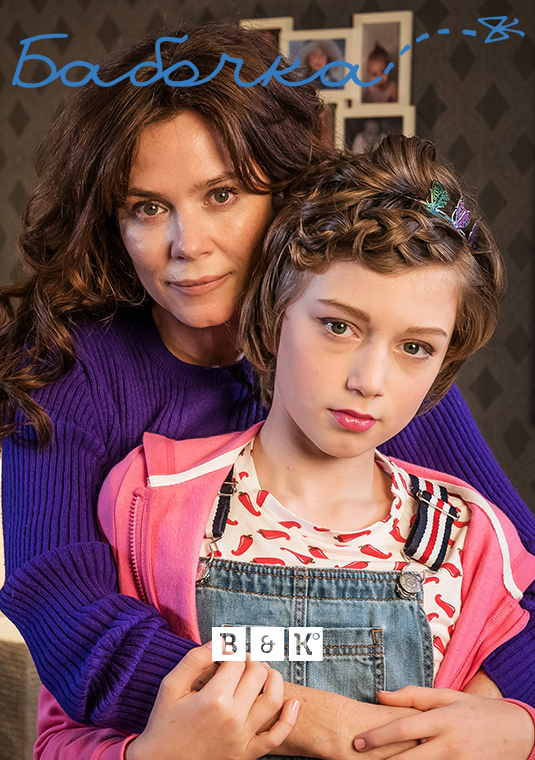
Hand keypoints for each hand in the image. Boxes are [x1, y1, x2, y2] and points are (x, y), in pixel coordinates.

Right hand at [126, 643, 298, 759]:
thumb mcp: (171, 684)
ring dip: (272, 678)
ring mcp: (242, 738)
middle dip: (250, 660)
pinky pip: (276, 736)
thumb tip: (221, 641)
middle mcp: (233, 718)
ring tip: (262, 671)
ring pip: (273, 699)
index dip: (233, 648)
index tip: (225, 649)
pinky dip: (289, 719)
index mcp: (213, 699)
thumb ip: (196, 659)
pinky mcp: (246, 754)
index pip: (237, 660)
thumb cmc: (164, 722)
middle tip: (239, 659)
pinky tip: (292, 702)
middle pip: (257, 674)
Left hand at [353, 686, 534, 759]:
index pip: (403, 729)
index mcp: (442, 719)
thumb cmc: (474, 710)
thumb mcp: (446, 696)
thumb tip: (379, 696)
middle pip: (408, 759)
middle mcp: (450, 744)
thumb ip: (412, 695)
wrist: (516, 732)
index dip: (377, 737)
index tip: (357, 743)